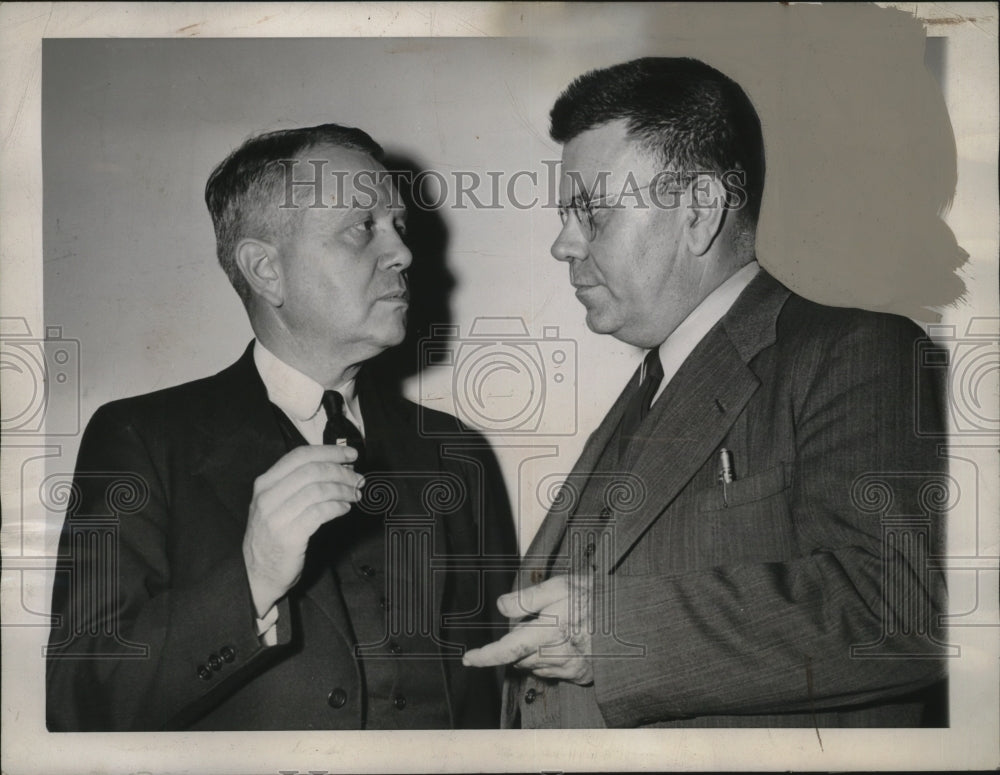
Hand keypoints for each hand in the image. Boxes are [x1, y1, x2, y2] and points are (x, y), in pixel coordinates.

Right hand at [243, 444, 363, 615]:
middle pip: (312, 471)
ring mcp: (276, 517)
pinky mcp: (288, 536)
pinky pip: (320, 513)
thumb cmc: (273, 536)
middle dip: (341, 471)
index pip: (300, 455)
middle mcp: (267, 497)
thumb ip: (296, 484)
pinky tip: (345, 508)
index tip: (350, 454)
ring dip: (343, 490)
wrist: (257, 574)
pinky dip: (337, 507)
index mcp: (265, 483)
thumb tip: (334, 465)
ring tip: (355, 494)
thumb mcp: (275, 503)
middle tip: (357, 478)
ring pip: (318, 490)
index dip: (329, 451)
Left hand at [462, 574, 593, 684]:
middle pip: (521, 658)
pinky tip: (566, 642)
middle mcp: (557, 656)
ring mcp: (570, 669)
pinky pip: (555, 672)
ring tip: (555, 628)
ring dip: (534, 652)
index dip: (485, 656)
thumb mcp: (561, 586)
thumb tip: (501, 606)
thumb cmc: (598, 598)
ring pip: (536, 665)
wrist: (636, 619)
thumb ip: (528, 598)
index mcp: (548, 632)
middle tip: (537, 620)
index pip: (507, 649)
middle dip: (519, 643)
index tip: (469, 659)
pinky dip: (551, 660)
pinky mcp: (582, 676)